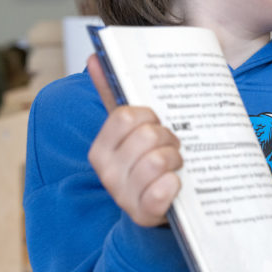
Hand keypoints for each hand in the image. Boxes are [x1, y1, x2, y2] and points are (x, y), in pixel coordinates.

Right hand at [86, 55, 182, 226]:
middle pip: (147, 135)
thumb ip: (113, 96)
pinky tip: (175, 184)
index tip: (158, 123)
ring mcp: (125, 195)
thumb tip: (95, 57)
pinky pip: (164, 190)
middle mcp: (107, 173)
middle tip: (173, 145)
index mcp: (101, 149)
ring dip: (176, 158)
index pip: (126, 115)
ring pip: (158, 160)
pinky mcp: (145, 214)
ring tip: (175, 164)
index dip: (150, 115)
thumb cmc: (145, 164)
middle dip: (169, 137)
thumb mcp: (129, 132)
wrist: (154, 210)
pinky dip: (175, 184)